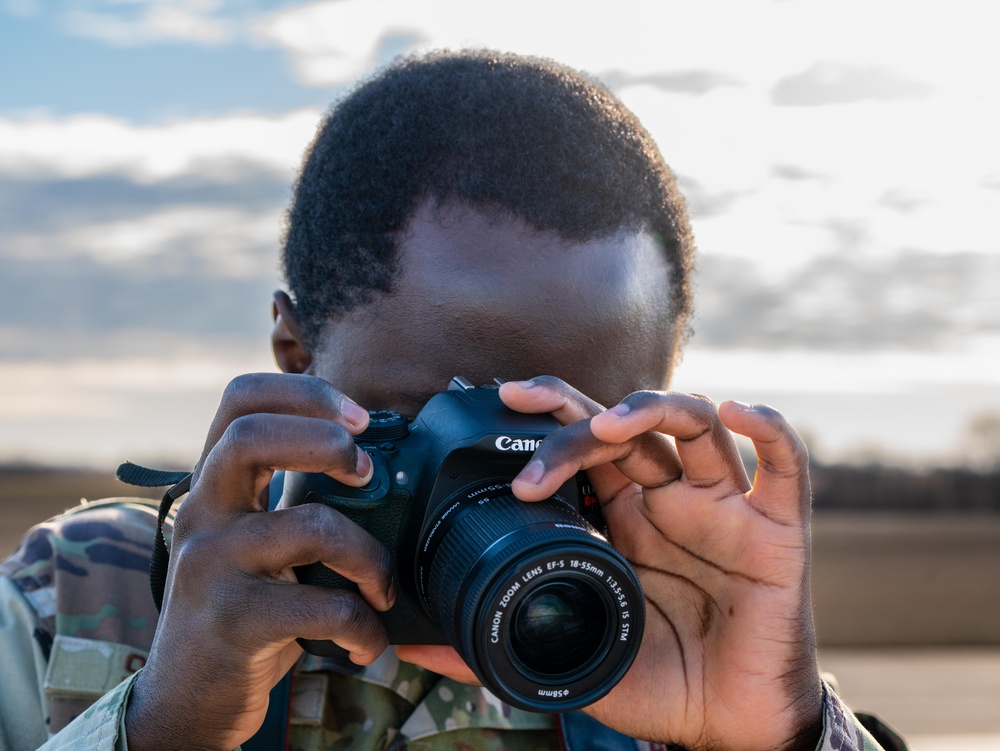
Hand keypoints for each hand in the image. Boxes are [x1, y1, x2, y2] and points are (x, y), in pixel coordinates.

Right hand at [125, 373, 395, 750]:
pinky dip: (363, 625)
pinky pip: (323, 606)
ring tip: (383, 586)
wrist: (189, 696)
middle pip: (250, 437)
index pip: (240, 398)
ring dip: (370, 557)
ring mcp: (209, 565)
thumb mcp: (255, 539)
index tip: (359, 417)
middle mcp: (202, 513)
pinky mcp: (232, 621)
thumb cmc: (244, 604)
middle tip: (367, 475)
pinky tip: (368, 640)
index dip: (305, 392)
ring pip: (310, 525)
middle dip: (327, 443)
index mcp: (216, 483)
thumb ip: (292, 496)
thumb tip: (379, 463)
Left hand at [399, 377, 821, 750]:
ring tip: (610, 425)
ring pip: (696, 426)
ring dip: (652, 411)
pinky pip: (785, 467)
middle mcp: (671, 501)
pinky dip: (769, 431)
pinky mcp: (780, 531)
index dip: (552, 419)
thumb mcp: (571, 662)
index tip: (502, 401)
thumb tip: (414, 649)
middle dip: (578, 418)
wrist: (729, 729)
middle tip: (531, 420)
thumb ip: (496, 648)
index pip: (587, 448)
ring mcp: (725, 510)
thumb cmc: (659, 686)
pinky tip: (738, 413)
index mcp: (625, 521)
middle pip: (628, 429)